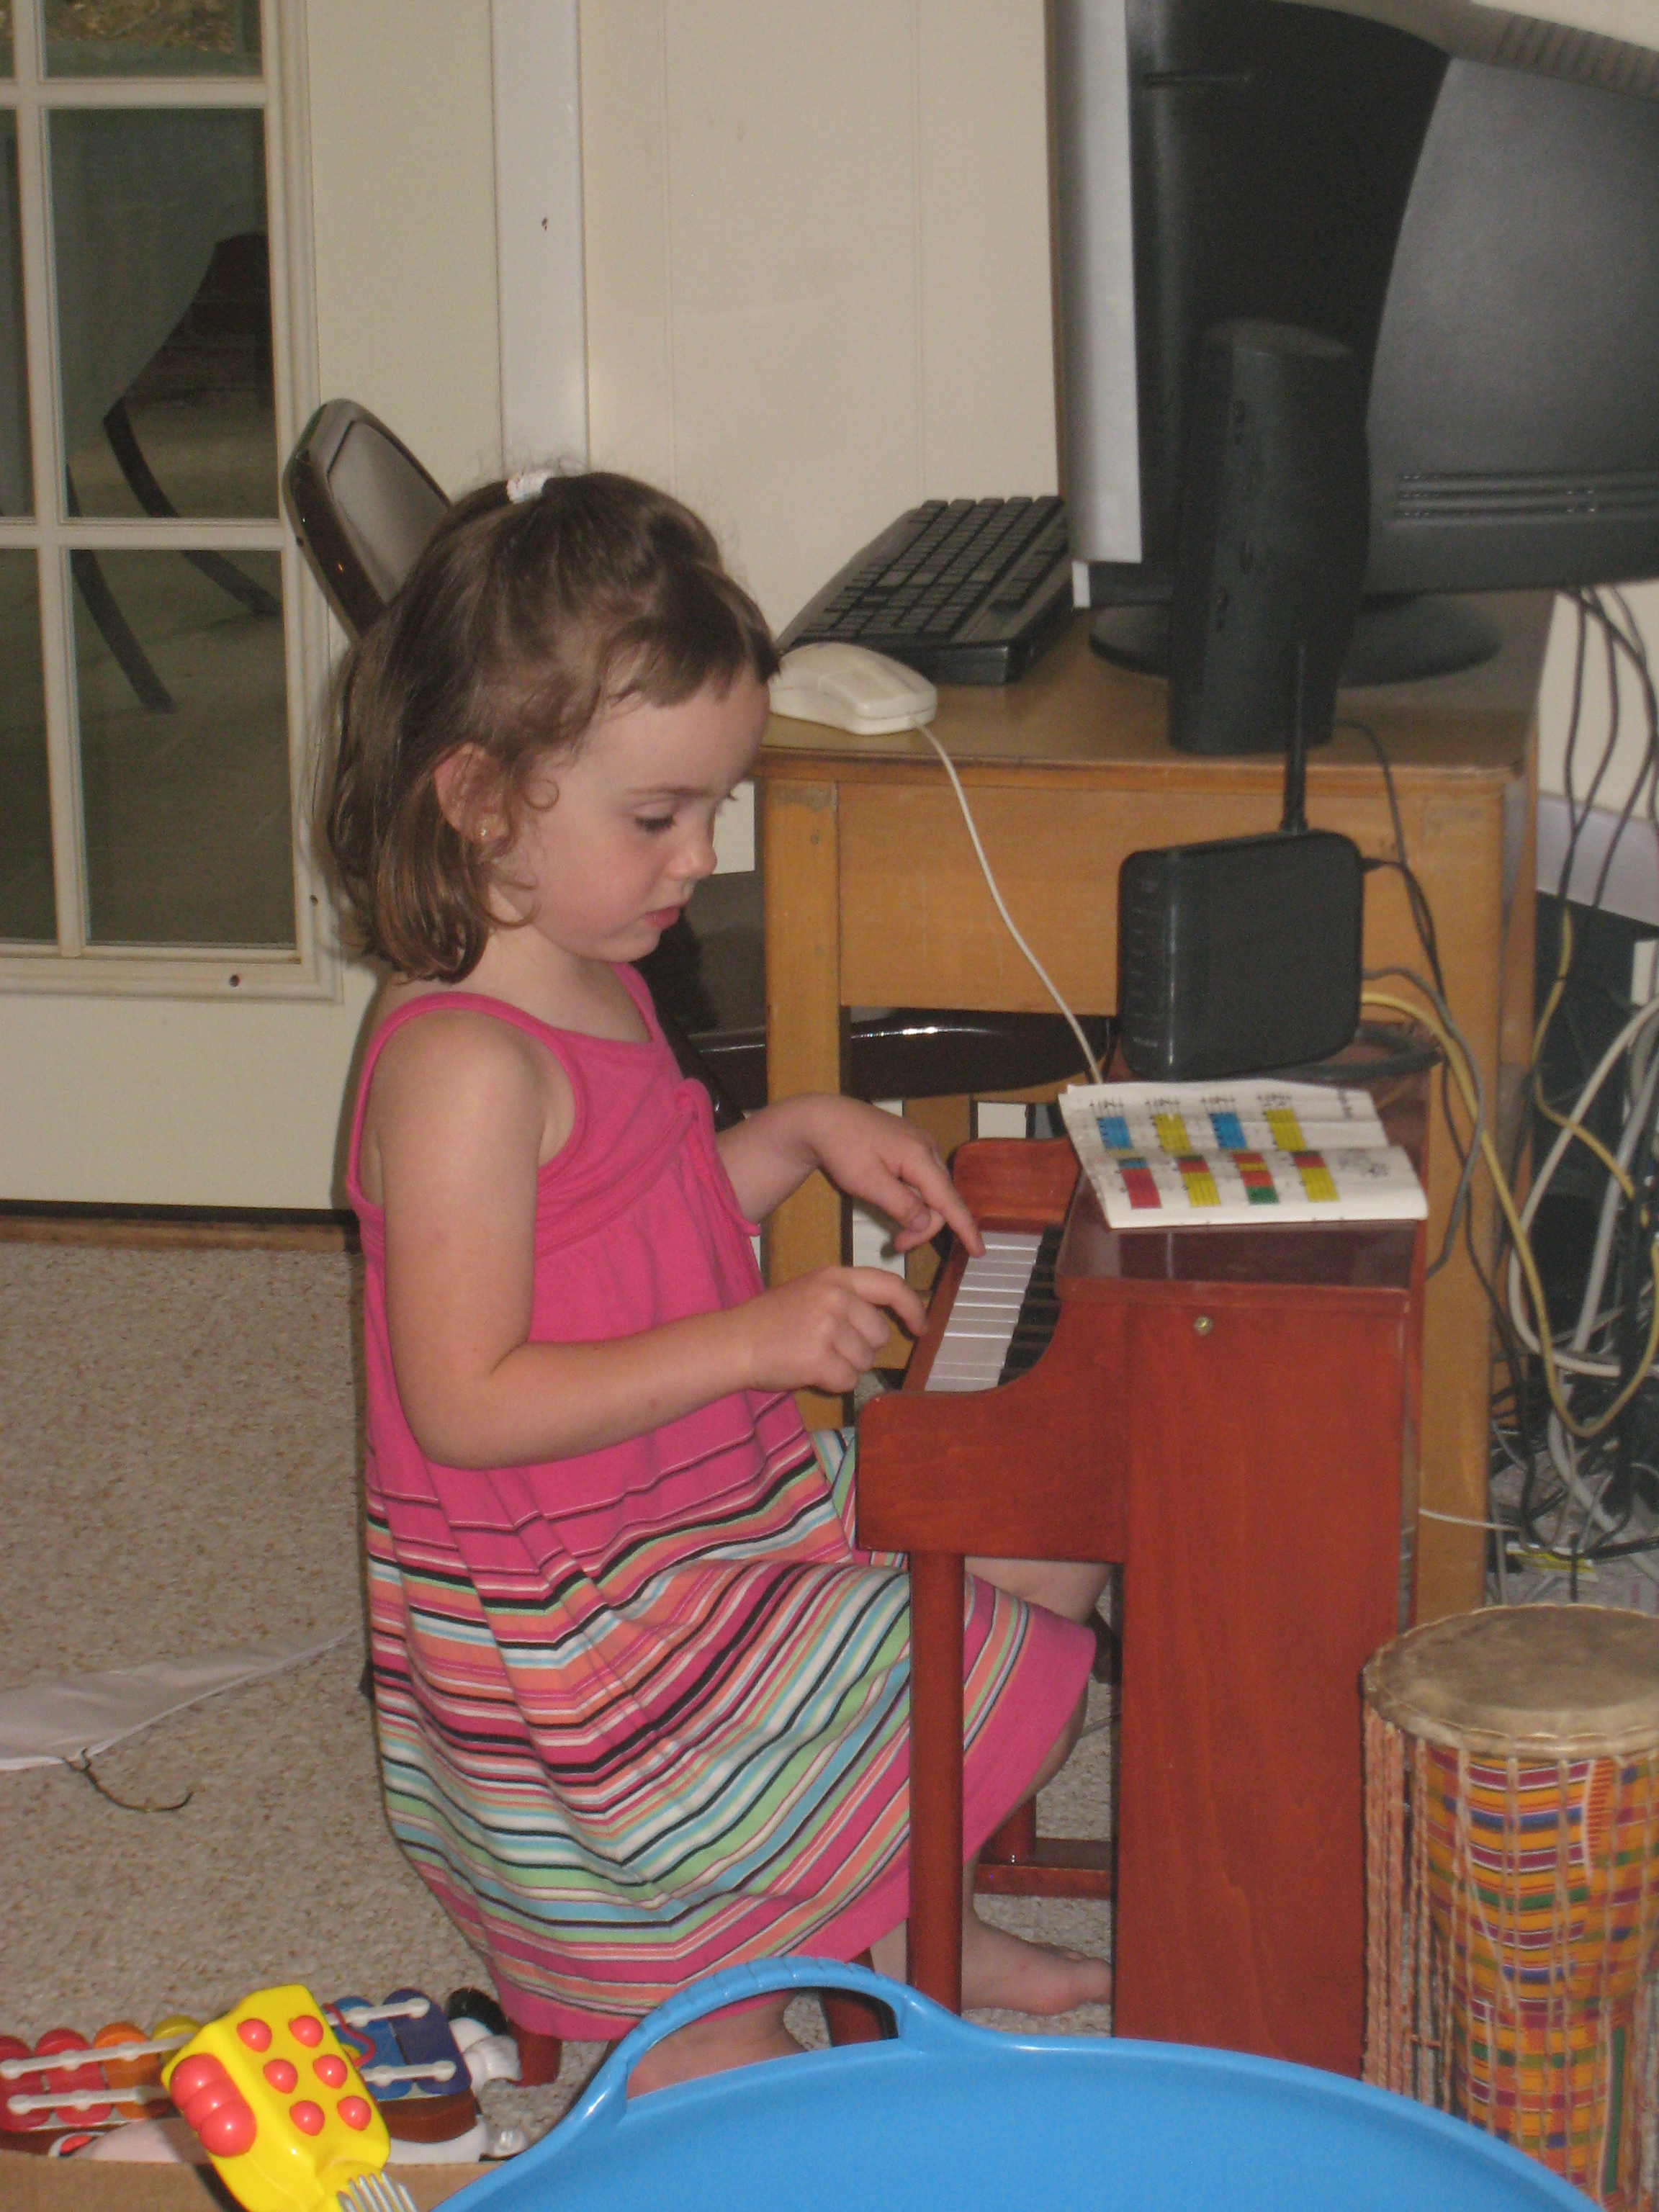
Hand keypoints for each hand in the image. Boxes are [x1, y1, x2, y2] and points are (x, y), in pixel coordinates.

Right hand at [739, 1267, 928, 1395]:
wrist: (734, 1341)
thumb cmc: (772, 1319)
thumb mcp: (811, 1290)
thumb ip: (847, 1297)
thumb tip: (889, 1320)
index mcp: (835, 1276)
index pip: (891, 1286)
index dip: (912, 1308)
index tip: (920, 1326)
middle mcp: (835, 1297)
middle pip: (879, 1334)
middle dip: (861, 1348)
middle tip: (827, 1345)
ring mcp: (828, 1327)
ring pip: (866, 1361)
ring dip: (845, 1366)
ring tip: (813, 1355)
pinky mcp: (819, 1358)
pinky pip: (849, 1380)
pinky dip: (833, 1383)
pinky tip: (810, 1371)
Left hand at [808, 1099, 984, 1256]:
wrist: (822, 1118)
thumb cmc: (841, 1148)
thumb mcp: (867, 1182)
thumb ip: (901, 1204)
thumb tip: (928, 1222)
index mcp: (919, 1156)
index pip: (949, 1199)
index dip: (965, 1227)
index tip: (978, 1251)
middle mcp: (926, 1148)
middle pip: (940, 1197)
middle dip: (925, 1226)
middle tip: (898, 1246)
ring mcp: (919, 1144)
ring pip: (932, 1189)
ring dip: (919, 1214)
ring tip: (896, 1233)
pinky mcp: (908, 1145)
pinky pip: (922, 1178)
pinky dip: (914, 1198)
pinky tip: (896, 1205)